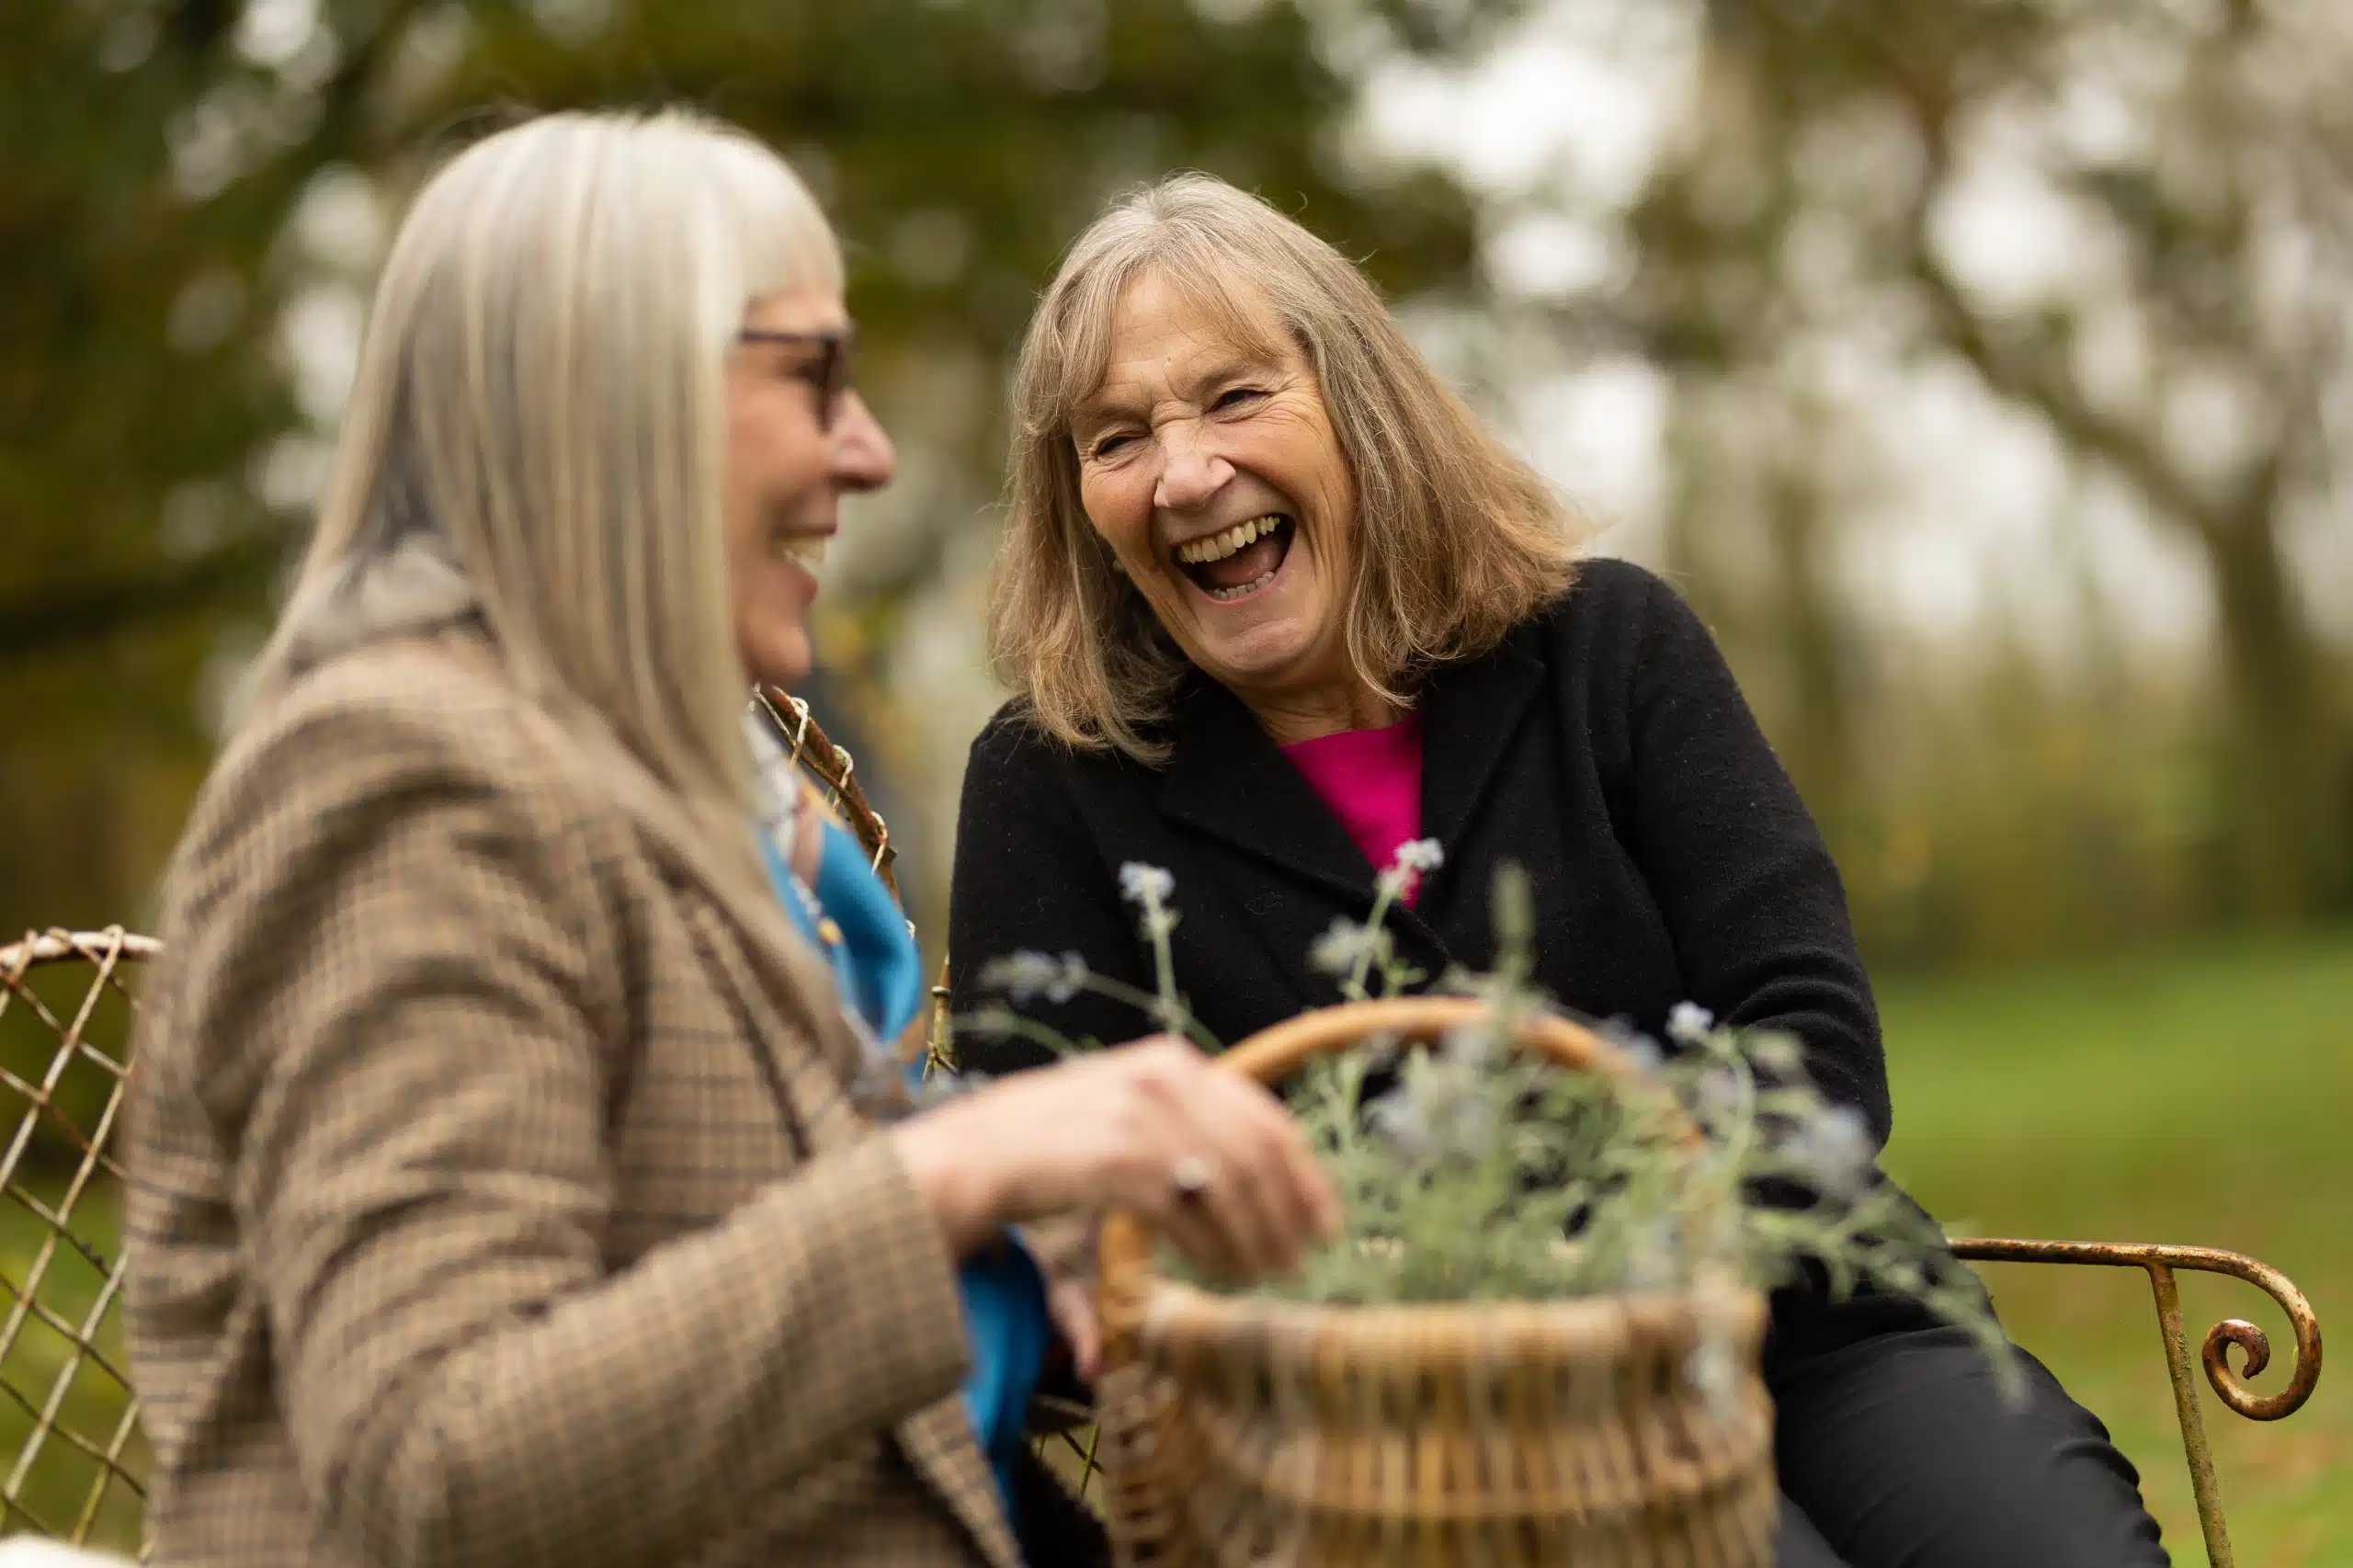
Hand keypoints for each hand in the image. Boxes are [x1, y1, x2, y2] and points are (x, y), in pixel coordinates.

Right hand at [893, 1036, 1339, 1284]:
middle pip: (1259, 1154)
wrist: (976, 1152)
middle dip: (1287, 1214)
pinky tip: (1216, 1268)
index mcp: (1174, 1062)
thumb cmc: (1053, 1144)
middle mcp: (1165, 1078)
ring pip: (1231, 1186)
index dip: (1305, 1175)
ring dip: (1255, 1238)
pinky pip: (1189, 1211)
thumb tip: (1256, 1194)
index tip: (1327, 1221)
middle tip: (1300, 1261)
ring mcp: (1142, 1116)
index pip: (1266, 1117)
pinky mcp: (1119, 1159)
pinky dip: (1211, 1246)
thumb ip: (1189, 1137)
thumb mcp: (1128, 1118)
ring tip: (1262, 1273)